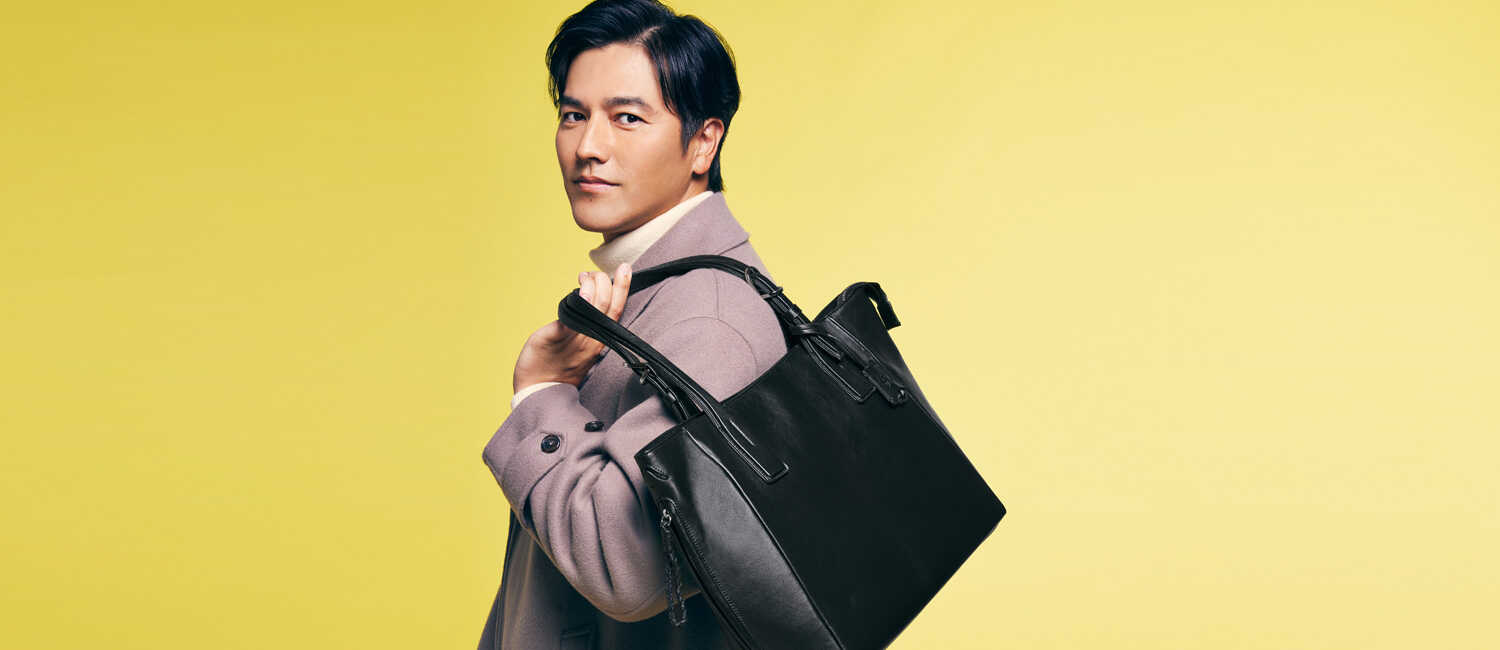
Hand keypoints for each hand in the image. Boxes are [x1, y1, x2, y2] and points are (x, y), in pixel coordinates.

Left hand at [512, 263, 631, 392]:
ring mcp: (573, 339)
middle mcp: (590, 338)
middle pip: (607, 305)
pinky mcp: (554, 338)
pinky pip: (567, 320)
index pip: (616, 310)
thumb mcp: (580, 347)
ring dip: (592, 288)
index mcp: (598, 339)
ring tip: (584, 277)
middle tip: (595, 274)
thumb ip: (587, 325)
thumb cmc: (558, 368)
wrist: (539, 391)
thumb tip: (590, 300)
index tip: (626, 268)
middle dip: (605, 282)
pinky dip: (577, 305)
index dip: (623, 288)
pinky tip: (579, 294)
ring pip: (593, 309)